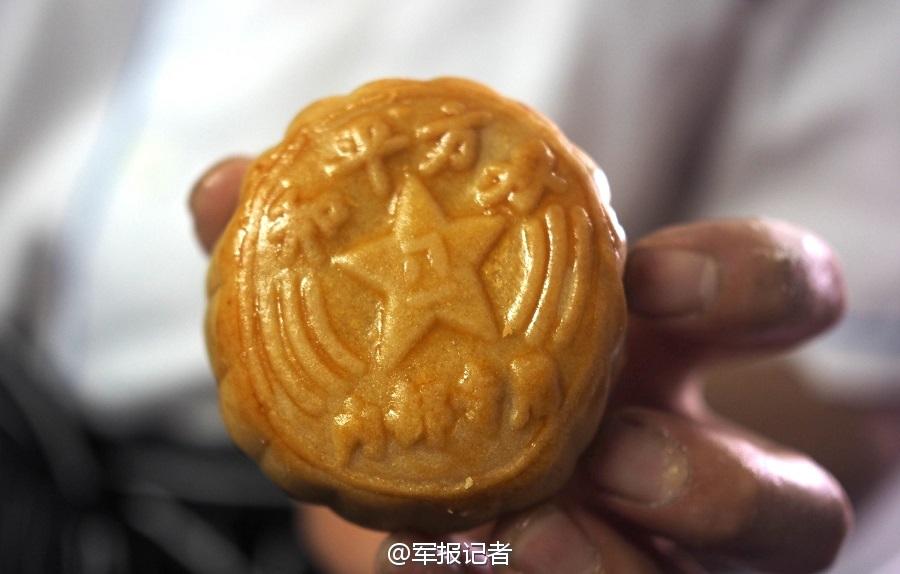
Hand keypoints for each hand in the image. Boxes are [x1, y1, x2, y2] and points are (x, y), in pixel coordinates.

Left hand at [191, 158, 850, 572]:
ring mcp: (655, 558)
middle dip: (725, 478)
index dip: (743, 281)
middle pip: (798, 496)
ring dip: (629, 572)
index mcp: (653, 353)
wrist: (403, 511)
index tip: (648, 279)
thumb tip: (222, 189)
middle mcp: (682, 470)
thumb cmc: (418, 382)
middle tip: (615, 456)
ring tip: (525, 538)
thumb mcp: (382, 310)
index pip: (768, 296)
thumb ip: (307, 255)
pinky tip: (450, 565)